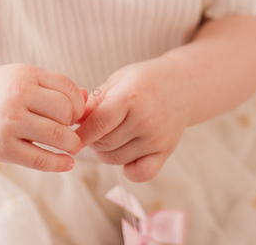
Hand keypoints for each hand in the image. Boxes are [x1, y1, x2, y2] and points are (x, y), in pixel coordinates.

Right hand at [0, 64, 85, 171]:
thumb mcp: (22, 79)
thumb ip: (53, 87)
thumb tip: (88, 98)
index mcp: (25, 75)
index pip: (68, 88)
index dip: (78, 104)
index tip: (75, 114)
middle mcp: (17, 95)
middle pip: (65, 111)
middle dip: (74, 124)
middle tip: (71, 131)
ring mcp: (9, 122)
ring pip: (58, 135)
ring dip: (71, 144)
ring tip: (71, 147)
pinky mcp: (3, 147)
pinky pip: (40, 159)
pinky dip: (59, 163)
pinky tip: (67, 163)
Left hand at [75, 60, 189, 182]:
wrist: (182, 86)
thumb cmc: (144, 82)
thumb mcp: (118, 80)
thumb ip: (95, 101)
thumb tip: (74, 121)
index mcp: (131, 97)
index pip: (99, 122)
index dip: (81, 132)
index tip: (72, 135)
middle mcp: (146, 119)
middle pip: (104, 144)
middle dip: (93, 140)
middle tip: (96, 130)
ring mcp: (157, 138)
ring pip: (116, 160)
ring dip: (106, 152)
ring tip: (111, 136)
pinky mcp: (165, 152)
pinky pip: (139, 174)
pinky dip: (127, 169)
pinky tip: (127, 153)